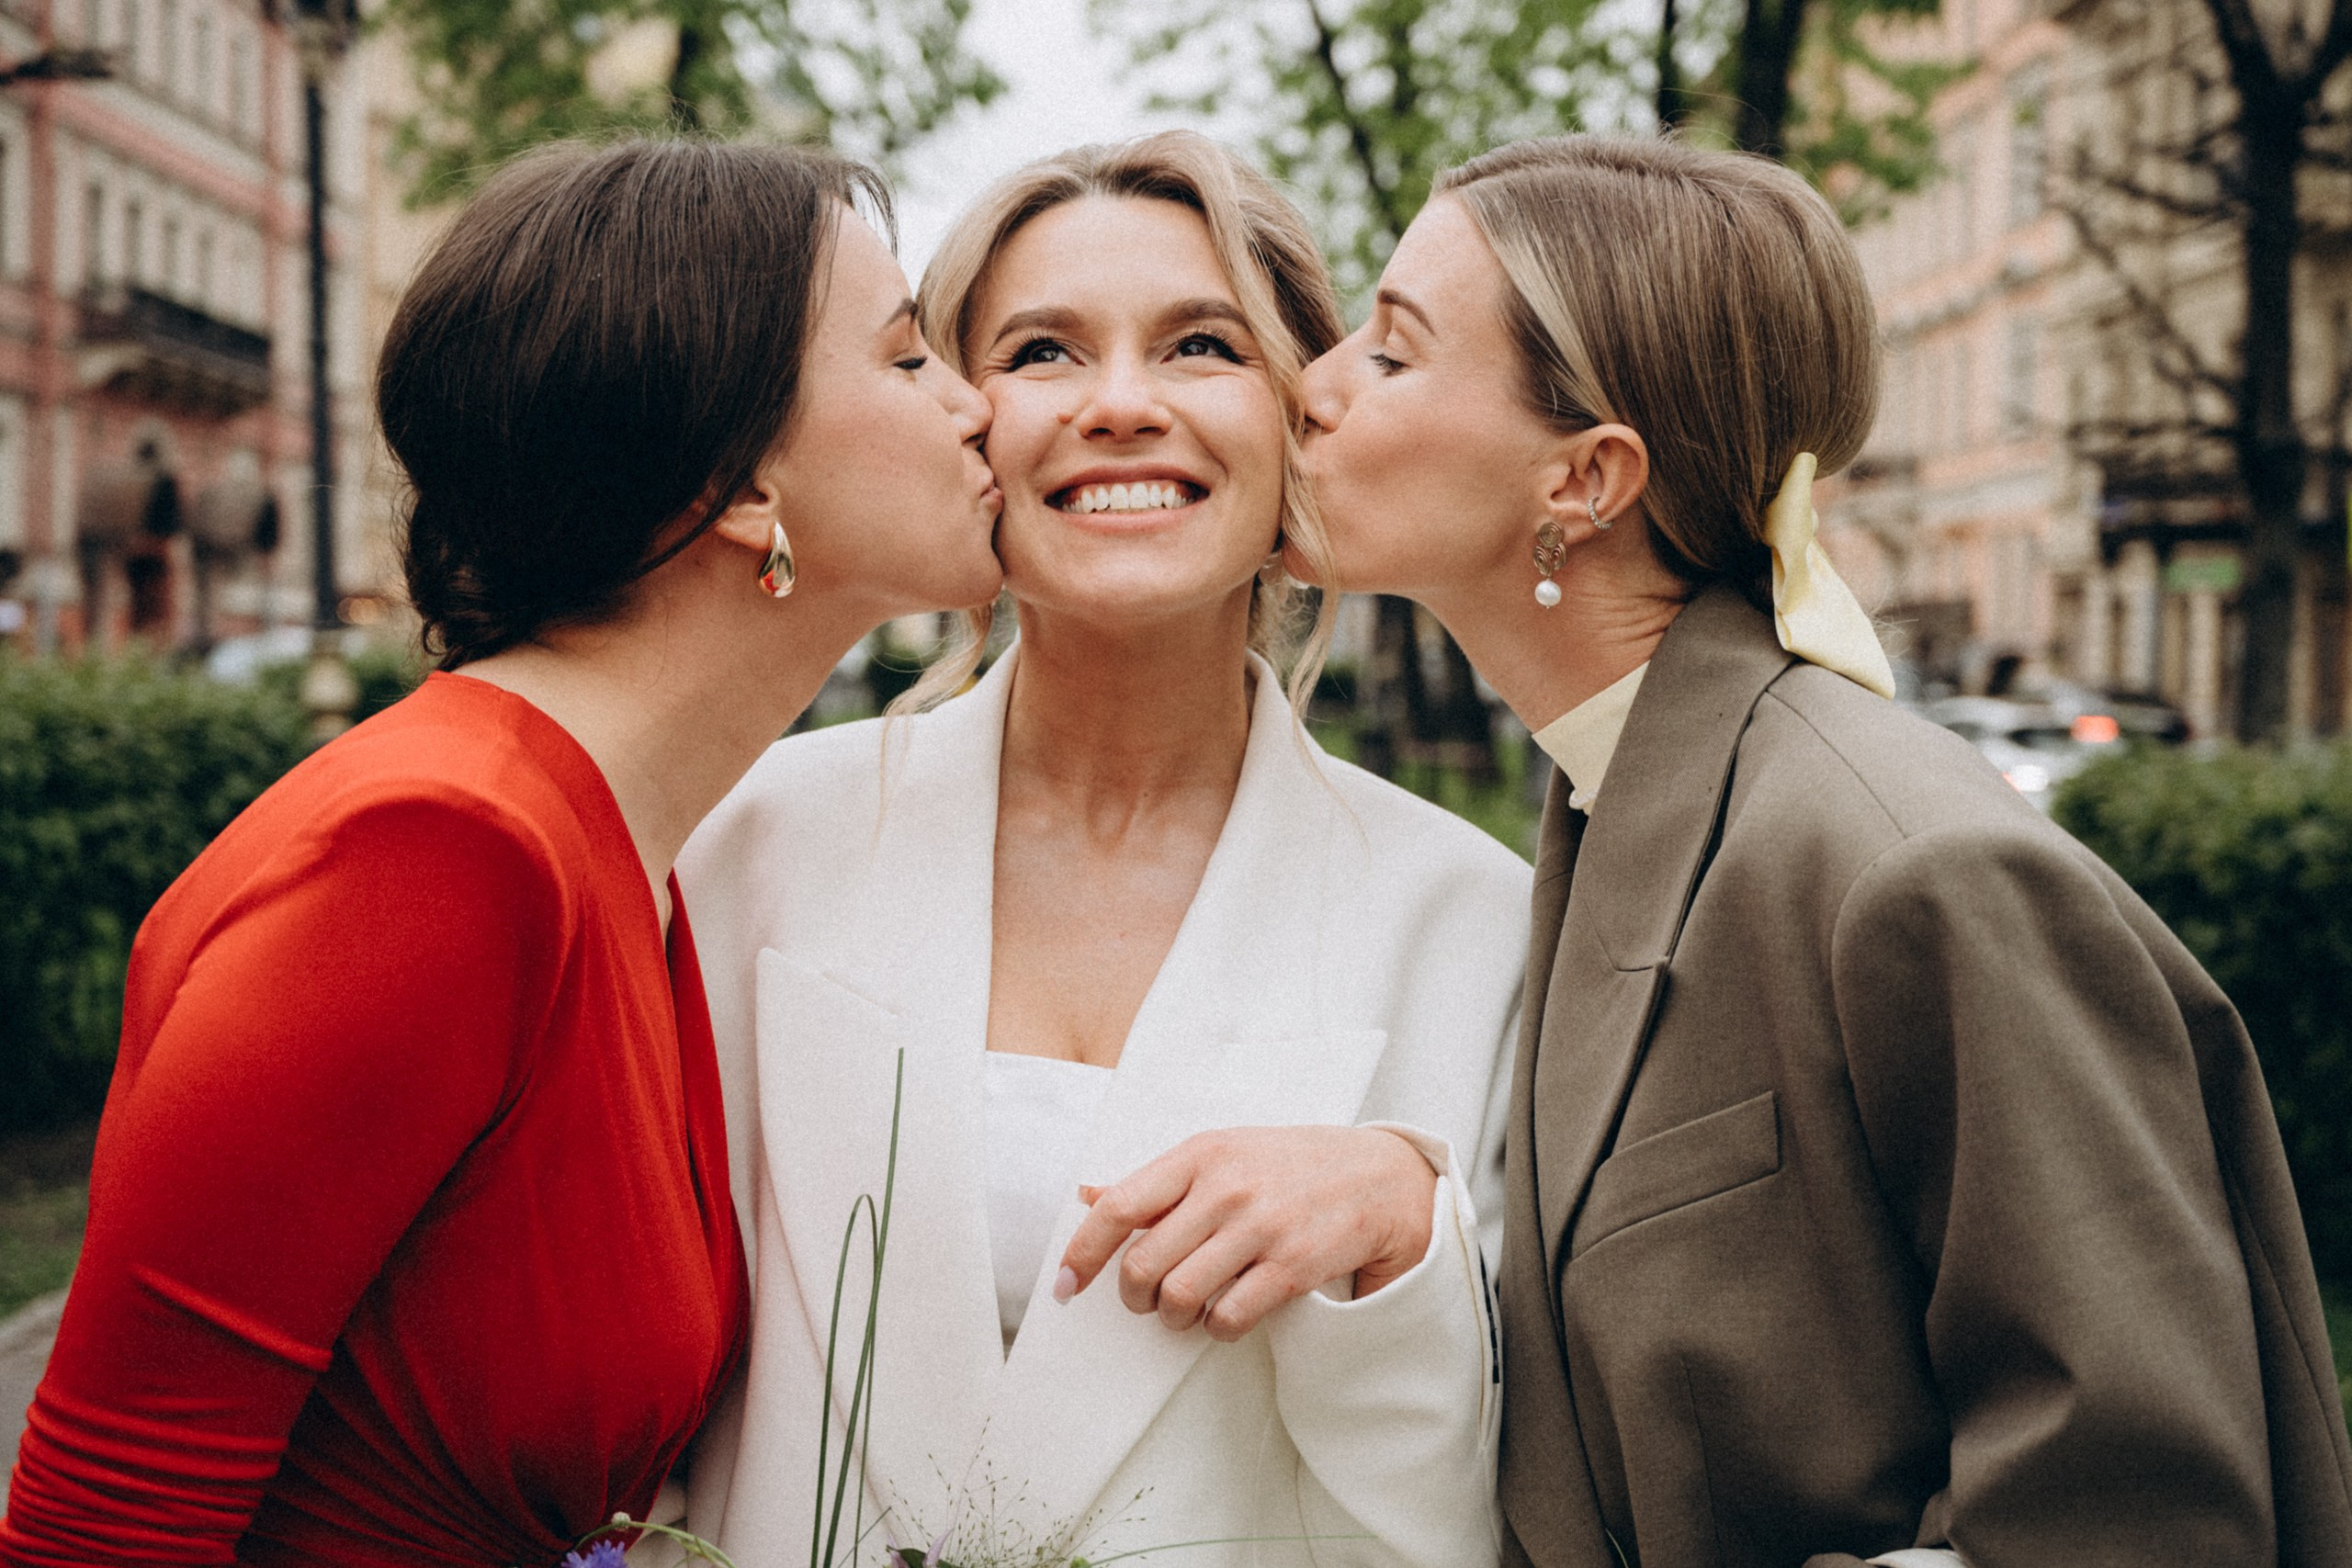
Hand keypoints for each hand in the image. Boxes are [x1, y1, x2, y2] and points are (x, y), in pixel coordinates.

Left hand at [1053, 1125, 1437, 1341]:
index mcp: (1200, 1154)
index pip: (1119, 1207)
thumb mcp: (1223, 1153)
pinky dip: (1217, 1329)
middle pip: (1144, 1265)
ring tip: (1187, 1311)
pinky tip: (1226, 1316)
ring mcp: (1261, 1227)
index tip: (1064, 1286)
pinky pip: (1228, 1318)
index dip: (1082, 1253)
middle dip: (1135, 1297)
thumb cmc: (1290, 1165)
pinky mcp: (1292, 1266)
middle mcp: (1226, 1187)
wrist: (1381, 1176)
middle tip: (1147, 1300)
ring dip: (1174, 1318)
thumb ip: (1157, 1180)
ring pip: (1180, 1297)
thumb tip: (1086, 1194)